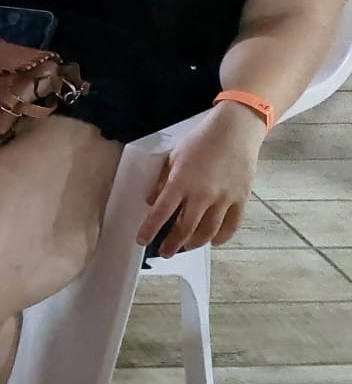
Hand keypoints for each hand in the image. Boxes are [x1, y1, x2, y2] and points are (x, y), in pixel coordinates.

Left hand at [137, 102, 264, 256]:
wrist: (235, 131)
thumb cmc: (200, 140)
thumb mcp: (173, 157)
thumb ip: (162, 181)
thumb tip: (151, 201)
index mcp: (181, 182)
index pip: (160, 213)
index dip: (150, 230)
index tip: (142, 241)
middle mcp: (202, 195)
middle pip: (184, 229)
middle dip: (172, 244)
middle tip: (164, 252)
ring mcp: (223, 199)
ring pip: (207, 232)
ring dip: (194, 243)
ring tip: (185, 247)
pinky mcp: (241, 200)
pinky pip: (231, 226)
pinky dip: (221, 238)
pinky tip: (213, 241)